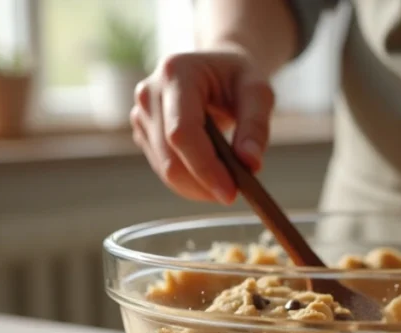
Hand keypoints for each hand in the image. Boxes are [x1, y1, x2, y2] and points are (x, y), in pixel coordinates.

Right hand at [130, 48, 275, 203]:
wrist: (216, 69)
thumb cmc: (237, 77)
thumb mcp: (258, 91)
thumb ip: (256, 125)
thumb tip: (250, 163)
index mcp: (176, 73)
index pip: (182, 131)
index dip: (205, 166)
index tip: (230, 192)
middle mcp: (149, 93)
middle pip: (170, 156)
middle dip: (203, 184)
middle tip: (234, 194)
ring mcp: (142, 115)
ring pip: (165, 169)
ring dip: (198, 188)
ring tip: (228, 184)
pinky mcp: (144, 134)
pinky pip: (165, 169)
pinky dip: (190, 182)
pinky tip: (212, 178)